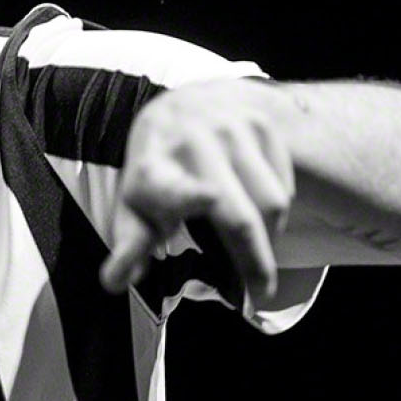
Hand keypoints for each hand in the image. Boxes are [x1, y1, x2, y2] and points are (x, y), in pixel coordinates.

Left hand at [101, 78, 293, 300]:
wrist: (183, 107)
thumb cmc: (155, 172)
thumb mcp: (134, 207)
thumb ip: (129, 246)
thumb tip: (115, 283)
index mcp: (151, 168)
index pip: (168, 185)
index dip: (186, 194)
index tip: (207, 197)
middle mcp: (191, 144)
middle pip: (239, 215)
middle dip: (254, 260)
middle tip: (260, 293)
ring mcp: (231, 130)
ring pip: (272, 202)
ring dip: (270, 237)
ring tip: (256, 253)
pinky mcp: (263, 125)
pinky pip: (285, 184)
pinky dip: (278, 212)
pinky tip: (261, 217)